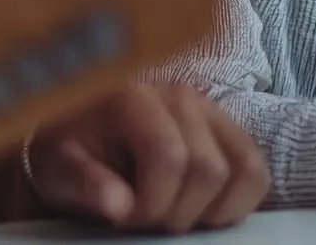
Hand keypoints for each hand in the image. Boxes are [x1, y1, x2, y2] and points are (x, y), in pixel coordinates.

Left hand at [26, 83, 267, 233]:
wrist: (79, 138)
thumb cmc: (68, 154)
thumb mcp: (58, 168)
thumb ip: (85, 184)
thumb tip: (120, 205)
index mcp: (135, 99)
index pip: (169, 157)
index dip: (152, 203)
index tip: (126, 219)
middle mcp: (181, 96)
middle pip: (208, 169)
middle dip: (178, 212)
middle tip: (148, 220)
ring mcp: (211, 111)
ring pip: (244, 168)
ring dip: (212, 209)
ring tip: (176, 214)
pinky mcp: (228, 131)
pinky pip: (257, 170)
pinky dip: (238, 201)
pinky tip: (203, 210)